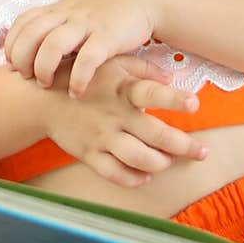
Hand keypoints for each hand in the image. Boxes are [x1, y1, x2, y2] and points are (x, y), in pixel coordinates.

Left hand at [6, 0, 155, 94]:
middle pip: (30, 34)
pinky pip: (87, 59)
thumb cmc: (107, 11)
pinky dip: (78, 78)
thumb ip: (56, 25)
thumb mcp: (77, 11)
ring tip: (46, 85)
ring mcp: (87, 24)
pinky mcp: (108, 36)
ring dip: (43, 68)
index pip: (23, 22)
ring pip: (52, 44)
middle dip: (22, 59)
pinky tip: (76, 92)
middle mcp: (68, 13)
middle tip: (26, 78)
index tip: (13, 64)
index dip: (12, 44)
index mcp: (58, 8)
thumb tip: (31, 48)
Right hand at [43, 54, 204, 187]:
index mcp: (121, 89)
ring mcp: (102, 136)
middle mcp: (115, 114)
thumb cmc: (83, 76)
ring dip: (160, 163)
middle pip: (155, 135)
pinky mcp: (89, 154)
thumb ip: (142, 68)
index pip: (151, 93)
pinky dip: (133, 179)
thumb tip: (171, 77)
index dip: (174, 99)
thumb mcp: (111, 63)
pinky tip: (145, 175)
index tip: (195, 104)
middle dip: (183, 146)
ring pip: (138, 158)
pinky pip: (115, 174)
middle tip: (202, 152)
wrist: (41, 99)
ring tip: (169, 161)